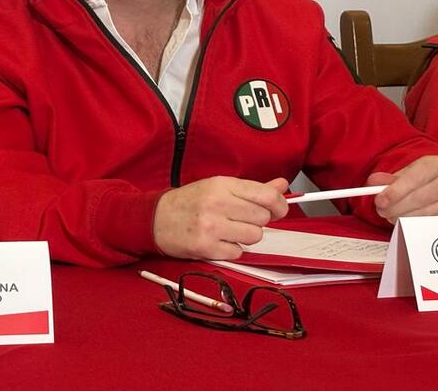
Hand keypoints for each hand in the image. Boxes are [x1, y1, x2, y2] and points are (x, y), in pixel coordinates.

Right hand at [152, 176, 288, 260]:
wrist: (156, 219)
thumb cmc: (189, 202)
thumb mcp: (219, 187)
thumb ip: (253, 188)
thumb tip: (282, 184)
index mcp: (222, 185)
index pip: (266, 195)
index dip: (279, 205)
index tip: (279, 210)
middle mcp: (217, 204)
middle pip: (262, 218)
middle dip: (257, 221)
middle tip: (241, 219)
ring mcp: (211, 227)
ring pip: (254, 236)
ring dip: (246, 236)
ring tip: (229, 230)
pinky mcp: (206, 247)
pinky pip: (238, 252)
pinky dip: (232, 249)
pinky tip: (219, 241)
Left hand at [369, 156, 437, 221]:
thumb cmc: (425, 181)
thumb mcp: (409, 174)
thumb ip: (389, 179)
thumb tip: (373, 182)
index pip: (416, 177)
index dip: (396, 190)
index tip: (380, 201)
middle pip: (422, 197)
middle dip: (397, 207)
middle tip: (383, 212)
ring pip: (429, 213)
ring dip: (405, 218)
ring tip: (393, 217)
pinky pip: (436, 225)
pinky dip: (418, 226)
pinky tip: (407, 223)